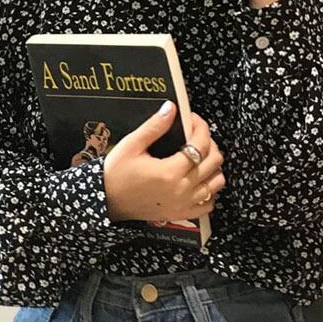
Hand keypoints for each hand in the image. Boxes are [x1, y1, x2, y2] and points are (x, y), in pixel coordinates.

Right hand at [103, 101, 225, 222]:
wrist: (105, 201)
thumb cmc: (115, 174)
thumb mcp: (132, 145)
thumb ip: (154, 127)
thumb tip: (171, 108)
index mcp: (170, 172)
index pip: (200, 144)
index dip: (201, 127)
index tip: (193, 120)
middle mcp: (181, 190)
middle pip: (214, 162)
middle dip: (210, 143)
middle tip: (196, 136)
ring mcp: (182, 204)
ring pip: (216, 183)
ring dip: (213, 167)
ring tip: (200, 157)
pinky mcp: (179, 213)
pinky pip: (208, 205)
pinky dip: (210, 192)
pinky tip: (198, 181)